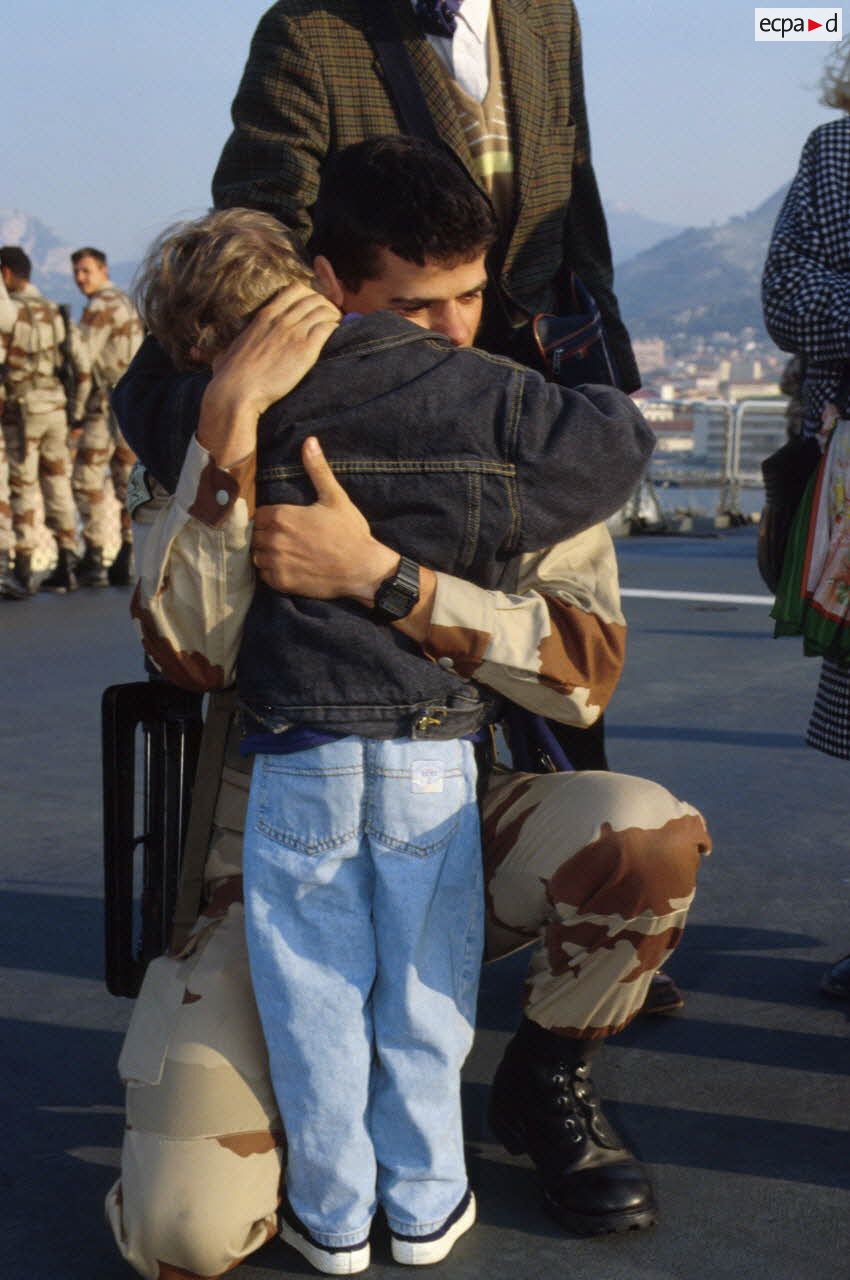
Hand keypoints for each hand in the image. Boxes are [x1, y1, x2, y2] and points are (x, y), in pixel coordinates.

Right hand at [198, 285, 339, 466]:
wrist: (236, 393)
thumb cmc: (229, 378)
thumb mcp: (226, 354)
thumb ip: (227, 350)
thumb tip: (218, 358)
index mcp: (264, 316)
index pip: (295, 290)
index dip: (310, 295)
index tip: (313, 307)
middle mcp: (280, 320)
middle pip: (314, 298)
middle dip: (326, 305)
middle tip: (329, 318)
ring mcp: (293, 333)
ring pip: (324, 310)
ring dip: (333, 316)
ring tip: (335, 326)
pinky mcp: (305, 349)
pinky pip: (328, 328)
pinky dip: (335, 329)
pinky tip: (336, 337)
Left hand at [252, 437, 398, 600]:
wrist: (362, 569)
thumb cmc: (350, 532)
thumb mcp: (335, 497)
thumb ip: (317, 470)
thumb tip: (309, 441)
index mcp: (282, 516)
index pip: (259, 515)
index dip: (270, 518)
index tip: (284, 522)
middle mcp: (274, 539)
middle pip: (255, 535)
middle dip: (267, 535)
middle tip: (287, 538)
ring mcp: (276, 562)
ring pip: (256, 555)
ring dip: (266, 553)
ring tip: (286, 552)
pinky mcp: (282, 582)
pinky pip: (263, 575)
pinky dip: (271, 571)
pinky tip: (288, 567)